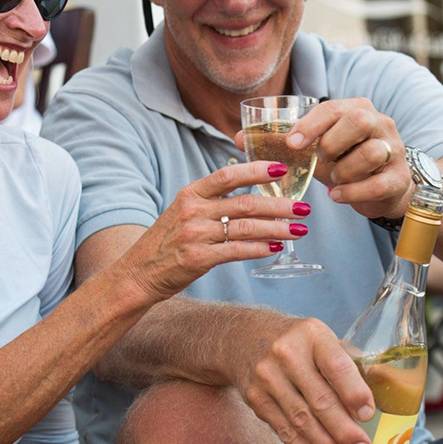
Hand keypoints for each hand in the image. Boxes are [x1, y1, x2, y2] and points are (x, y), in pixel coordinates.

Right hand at [117, 161, 310, 302]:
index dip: (256, 170)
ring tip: (299, 230)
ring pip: (246, 227)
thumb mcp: (182, 212)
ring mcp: (196, 235)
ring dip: (277, 229)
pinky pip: (236, 251)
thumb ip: (211, 201)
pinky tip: (275, 248)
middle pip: (245, 203)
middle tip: (304, 208)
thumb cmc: (166, 243)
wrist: (138, 274)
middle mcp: (193, 211)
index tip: (281, 169)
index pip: (227, 175)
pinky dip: (259, 249)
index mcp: (190, 194)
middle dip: (280, 205)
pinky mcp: (199, 259)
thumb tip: (247, 192)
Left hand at [234, 97, 412, 219]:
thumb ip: (281, 143)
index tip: (292, 143)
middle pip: (359, 120)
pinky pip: (378, 184)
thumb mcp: (316, 150)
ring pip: (371, 153)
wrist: (385, 188)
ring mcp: (394, 151)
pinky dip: (353, 192)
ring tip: (332, 179)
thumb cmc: (345, 162)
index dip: (311, 124)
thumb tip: (237, 138)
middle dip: (332, 142)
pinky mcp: (400, 179)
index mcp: (357, 109)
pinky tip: (337, 195)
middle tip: (318, 160)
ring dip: (343, 170)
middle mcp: (380, 124)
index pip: (333, 108)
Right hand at [236, 316, 375, 443]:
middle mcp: (286, 353)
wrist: (242, 337)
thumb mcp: (322, 339)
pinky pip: (282, 429)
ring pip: (300, 419)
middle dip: (343, 430)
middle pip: (319, 399)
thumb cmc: (297, 343)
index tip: (368, 415)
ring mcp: (267, 376)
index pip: (336, 366)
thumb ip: (350, 363)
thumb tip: (387, 390)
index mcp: (312, 334)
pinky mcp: (254, 398)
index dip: (354, 393)